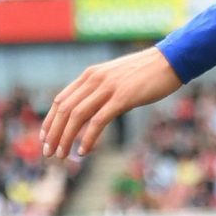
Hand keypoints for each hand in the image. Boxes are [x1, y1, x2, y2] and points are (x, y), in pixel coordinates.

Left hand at [40, 48, 184, 163]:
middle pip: (65, 110)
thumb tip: (91, 114)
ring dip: (66, 138)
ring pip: (77, 116)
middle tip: (49, 152)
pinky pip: (98, 121)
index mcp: (90, 75)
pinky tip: (83, 151)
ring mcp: (108, 88)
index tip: (45, 138)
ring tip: (62, 155)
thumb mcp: (116, 78)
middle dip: (54, 133)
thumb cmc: (145, 73)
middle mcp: (94, 79)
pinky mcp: (122, 97)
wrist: (170, 61)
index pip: (60, 100)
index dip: (50, 121)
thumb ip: (101, 91)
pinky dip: (88, 138)